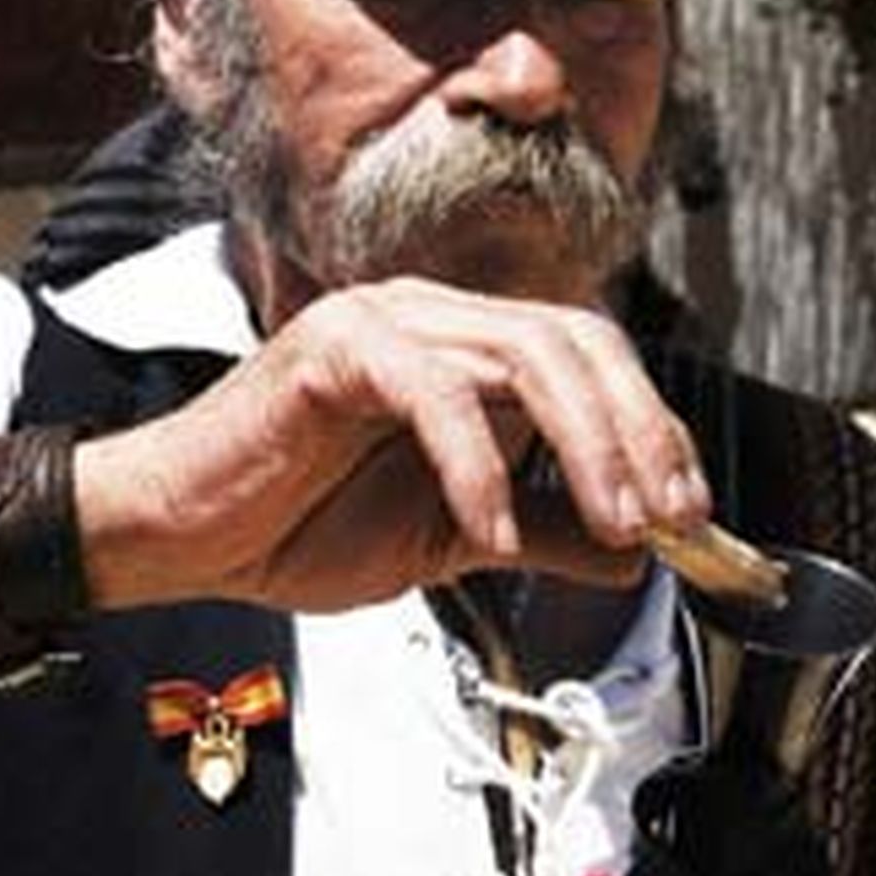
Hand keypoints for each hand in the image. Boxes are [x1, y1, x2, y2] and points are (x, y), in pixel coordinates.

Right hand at [76, 277, 710, 614]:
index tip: (690, 515)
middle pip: (575, 342)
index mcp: (466, 351)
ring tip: (614, 525)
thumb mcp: (451, 539)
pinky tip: (489, 530)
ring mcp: (385, 322)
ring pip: (523, 353)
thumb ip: (540, 532)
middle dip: (639, 432)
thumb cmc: (297, 523)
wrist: (185, 537)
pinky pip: (432, 390)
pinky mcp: (334, 349)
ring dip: (585, 444)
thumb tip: (631, 557)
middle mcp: (435, 318)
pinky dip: (475, 462)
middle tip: (668, 519)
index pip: (591, 360)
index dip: (654, 429)